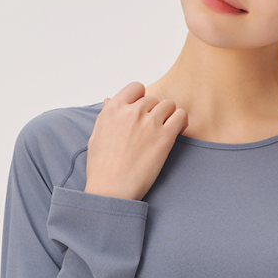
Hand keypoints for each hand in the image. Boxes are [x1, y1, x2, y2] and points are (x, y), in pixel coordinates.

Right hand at [84, 81, 187, 200]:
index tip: (142, 111)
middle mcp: (132, 112)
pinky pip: (181, 116)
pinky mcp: (164, 137)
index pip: (135, 88)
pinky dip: (181, 121)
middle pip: (153, 98)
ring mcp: (149, 123)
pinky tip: (176, 131)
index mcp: (113, 109)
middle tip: (152, 128)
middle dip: (154, 111)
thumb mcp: (96, 136)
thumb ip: (106, 115)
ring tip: (165, 129)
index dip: (141, 98)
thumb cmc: (102, 167)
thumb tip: (110, 100)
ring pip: (169, 104)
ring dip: (168, 115)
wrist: (112, 189)